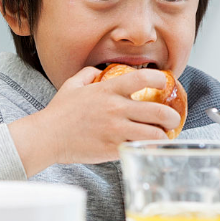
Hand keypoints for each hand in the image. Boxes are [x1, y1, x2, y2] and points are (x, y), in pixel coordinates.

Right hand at [9, 66, 181, 175]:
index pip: (143, 79)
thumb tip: (98, 72)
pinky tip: (147, 147)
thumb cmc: (58, 112)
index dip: (160, 79)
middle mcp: (115, 109)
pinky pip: (139, 149)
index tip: (165, 82)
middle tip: (172, 119)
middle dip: (171, 116)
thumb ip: (88, 74)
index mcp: (107, 90)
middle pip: (158, 111)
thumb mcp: (71, 85)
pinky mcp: (112, 149)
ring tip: (163, 136)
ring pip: (154, 134)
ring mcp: (115, 130)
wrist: (47, 137)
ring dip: (163, 135)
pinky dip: (147, 148)